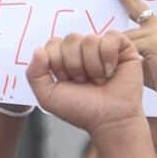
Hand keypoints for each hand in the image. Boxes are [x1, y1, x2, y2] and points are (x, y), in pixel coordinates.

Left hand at [28, 32, 144, 137]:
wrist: (108, 120)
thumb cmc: (80, 109)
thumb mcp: (47, 96)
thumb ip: (34, 74)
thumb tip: (38, 49)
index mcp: (63, 58)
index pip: (52, 44)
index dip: (57, 64)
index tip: (66, 81)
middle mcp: (82, 50)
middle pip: (70, 39)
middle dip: (74, 66)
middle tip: (83, 82)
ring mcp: (101, 46)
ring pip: (89, 39)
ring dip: (91, 66)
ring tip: (98, 81)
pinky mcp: (122, 46)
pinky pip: (110, 37)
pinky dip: (107, 58)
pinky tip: (110, 72)